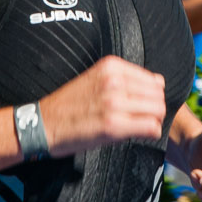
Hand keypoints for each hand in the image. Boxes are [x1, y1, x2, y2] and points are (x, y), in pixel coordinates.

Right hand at [41, 56, 165, 156]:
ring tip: (138, 127)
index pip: (154, 80)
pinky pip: (151, 127)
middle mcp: (114, 81)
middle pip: (158, 96)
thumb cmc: (70, 105)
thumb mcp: (96, 79)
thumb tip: (158, 83)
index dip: (153, 97)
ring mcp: (114, 102)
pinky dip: (150, 133)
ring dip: (153, 121)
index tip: (143, 106)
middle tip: (143, 120)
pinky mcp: (113, 124)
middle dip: (155, 110)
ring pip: (158, 110)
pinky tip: (137, 135)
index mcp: (111, 67)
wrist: (43, 124)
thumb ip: (124, 79)